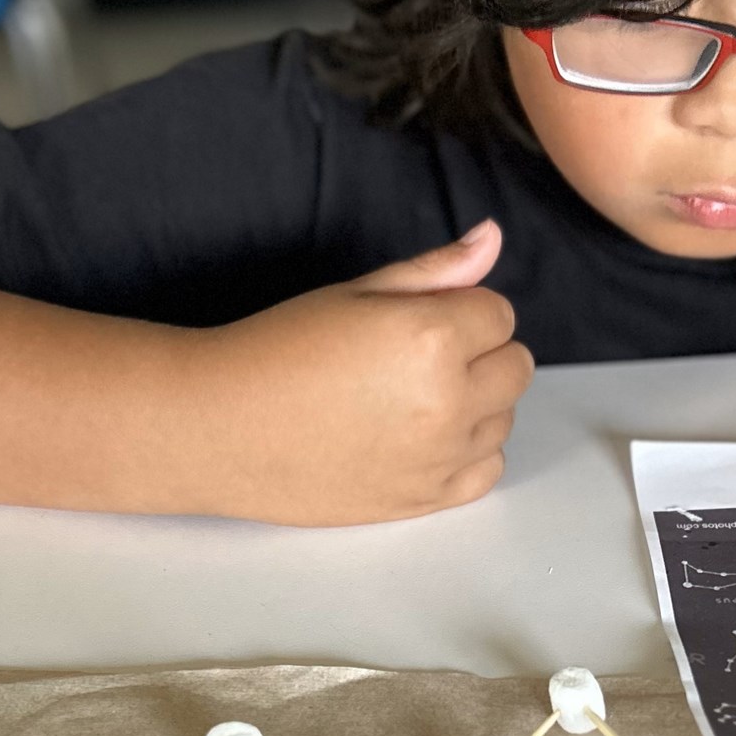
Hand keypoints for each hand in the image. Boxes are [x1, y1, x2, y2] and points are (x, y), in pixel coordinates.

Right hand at [197, 220, 533, 524]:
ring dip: (476, 404)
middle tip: (412, 359)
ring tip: (407, 399)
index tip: (414, 321)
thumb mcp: (356, 293)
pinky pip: (488, 471)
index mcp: (432, 338)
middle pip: (515, 367)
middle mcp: (448, 401)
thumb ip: (434, 270)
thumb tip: (492, 236)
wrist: (220, 427)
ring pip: (505, 419)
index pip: (500, 315)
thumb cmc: (278, 351)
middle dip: (478, 354)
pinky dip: (468, 453)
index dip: (460, 311)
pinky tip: (421, 437)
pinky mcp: (424, 500)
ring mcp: (439, 457)